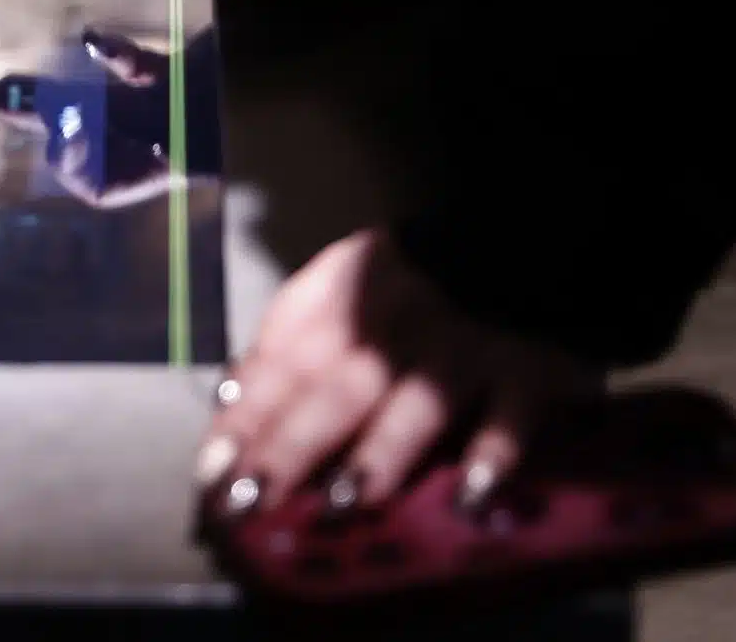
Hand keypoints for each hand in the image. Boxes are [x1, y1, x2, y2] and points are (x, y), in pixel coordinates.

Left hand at [197, 229, 598, 517]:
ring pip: (416, 400)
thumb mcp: (337, 285)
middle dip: (291, 443)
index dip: (246, 415)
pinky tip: (470, 498)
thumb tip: (230, 401)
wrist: (513, 235)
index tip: (209, 472)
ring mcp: (462, 347)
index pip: (283, 357)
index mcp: (343, 294)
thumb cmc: (407, 278)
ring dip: (380, 449)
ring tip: (345, 501)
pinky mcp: (527, 370)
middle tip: (250, 500)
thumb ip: (290, 339)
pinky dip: (495, 453)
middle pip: (337, 386)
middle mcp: (395, 321)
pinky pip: (512, 414)